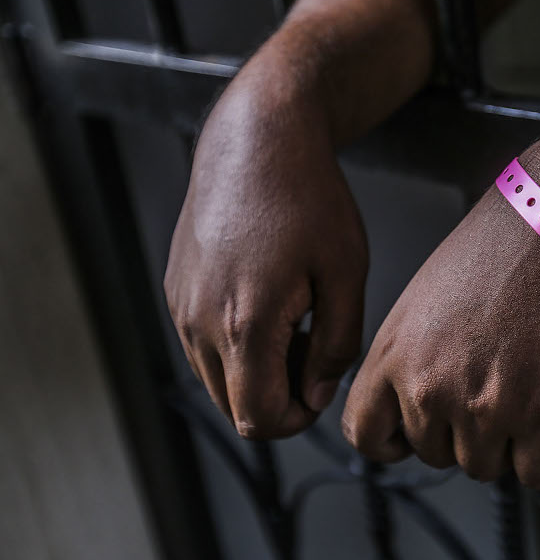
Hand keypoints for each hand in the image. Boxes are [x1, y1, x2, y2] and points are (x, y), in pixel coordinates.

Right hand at [164, 49, 367, 438]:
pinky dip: (233, 344)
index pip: (259, 419)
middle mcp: (199, 322)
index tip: (322, 392)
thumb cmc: (310, 198)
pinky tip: (267, 302)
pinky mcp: (174, 288)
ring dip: (255, 371)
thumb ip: (336, 347)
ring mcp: (180, 305)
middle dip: (277, 397)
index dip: (297, 420)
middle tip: (314, 349)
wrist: (259, 139)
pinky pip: (200, 344)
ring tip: (295, 322)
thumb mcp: (346, 273)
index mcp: (245, 324)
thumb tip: (316, 395)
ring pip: (214, 378)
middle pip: (233, 407)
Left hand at [341, 139, 539, 487]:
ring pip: (486, 467)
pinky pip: (537, 473)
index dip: (394, 439)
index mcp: (395, 351)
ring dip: (508, 440)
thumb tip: (421, 397)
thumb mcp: (431, 293)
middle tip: (495, 384)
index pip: (366, 435)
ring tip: (527, 382)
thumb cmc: (509, 236)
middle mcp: (431, 386)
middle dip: (462, 432)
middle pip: (433, 455)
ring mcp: (486, 406)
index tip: (414, 433)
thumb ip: (416, 351)